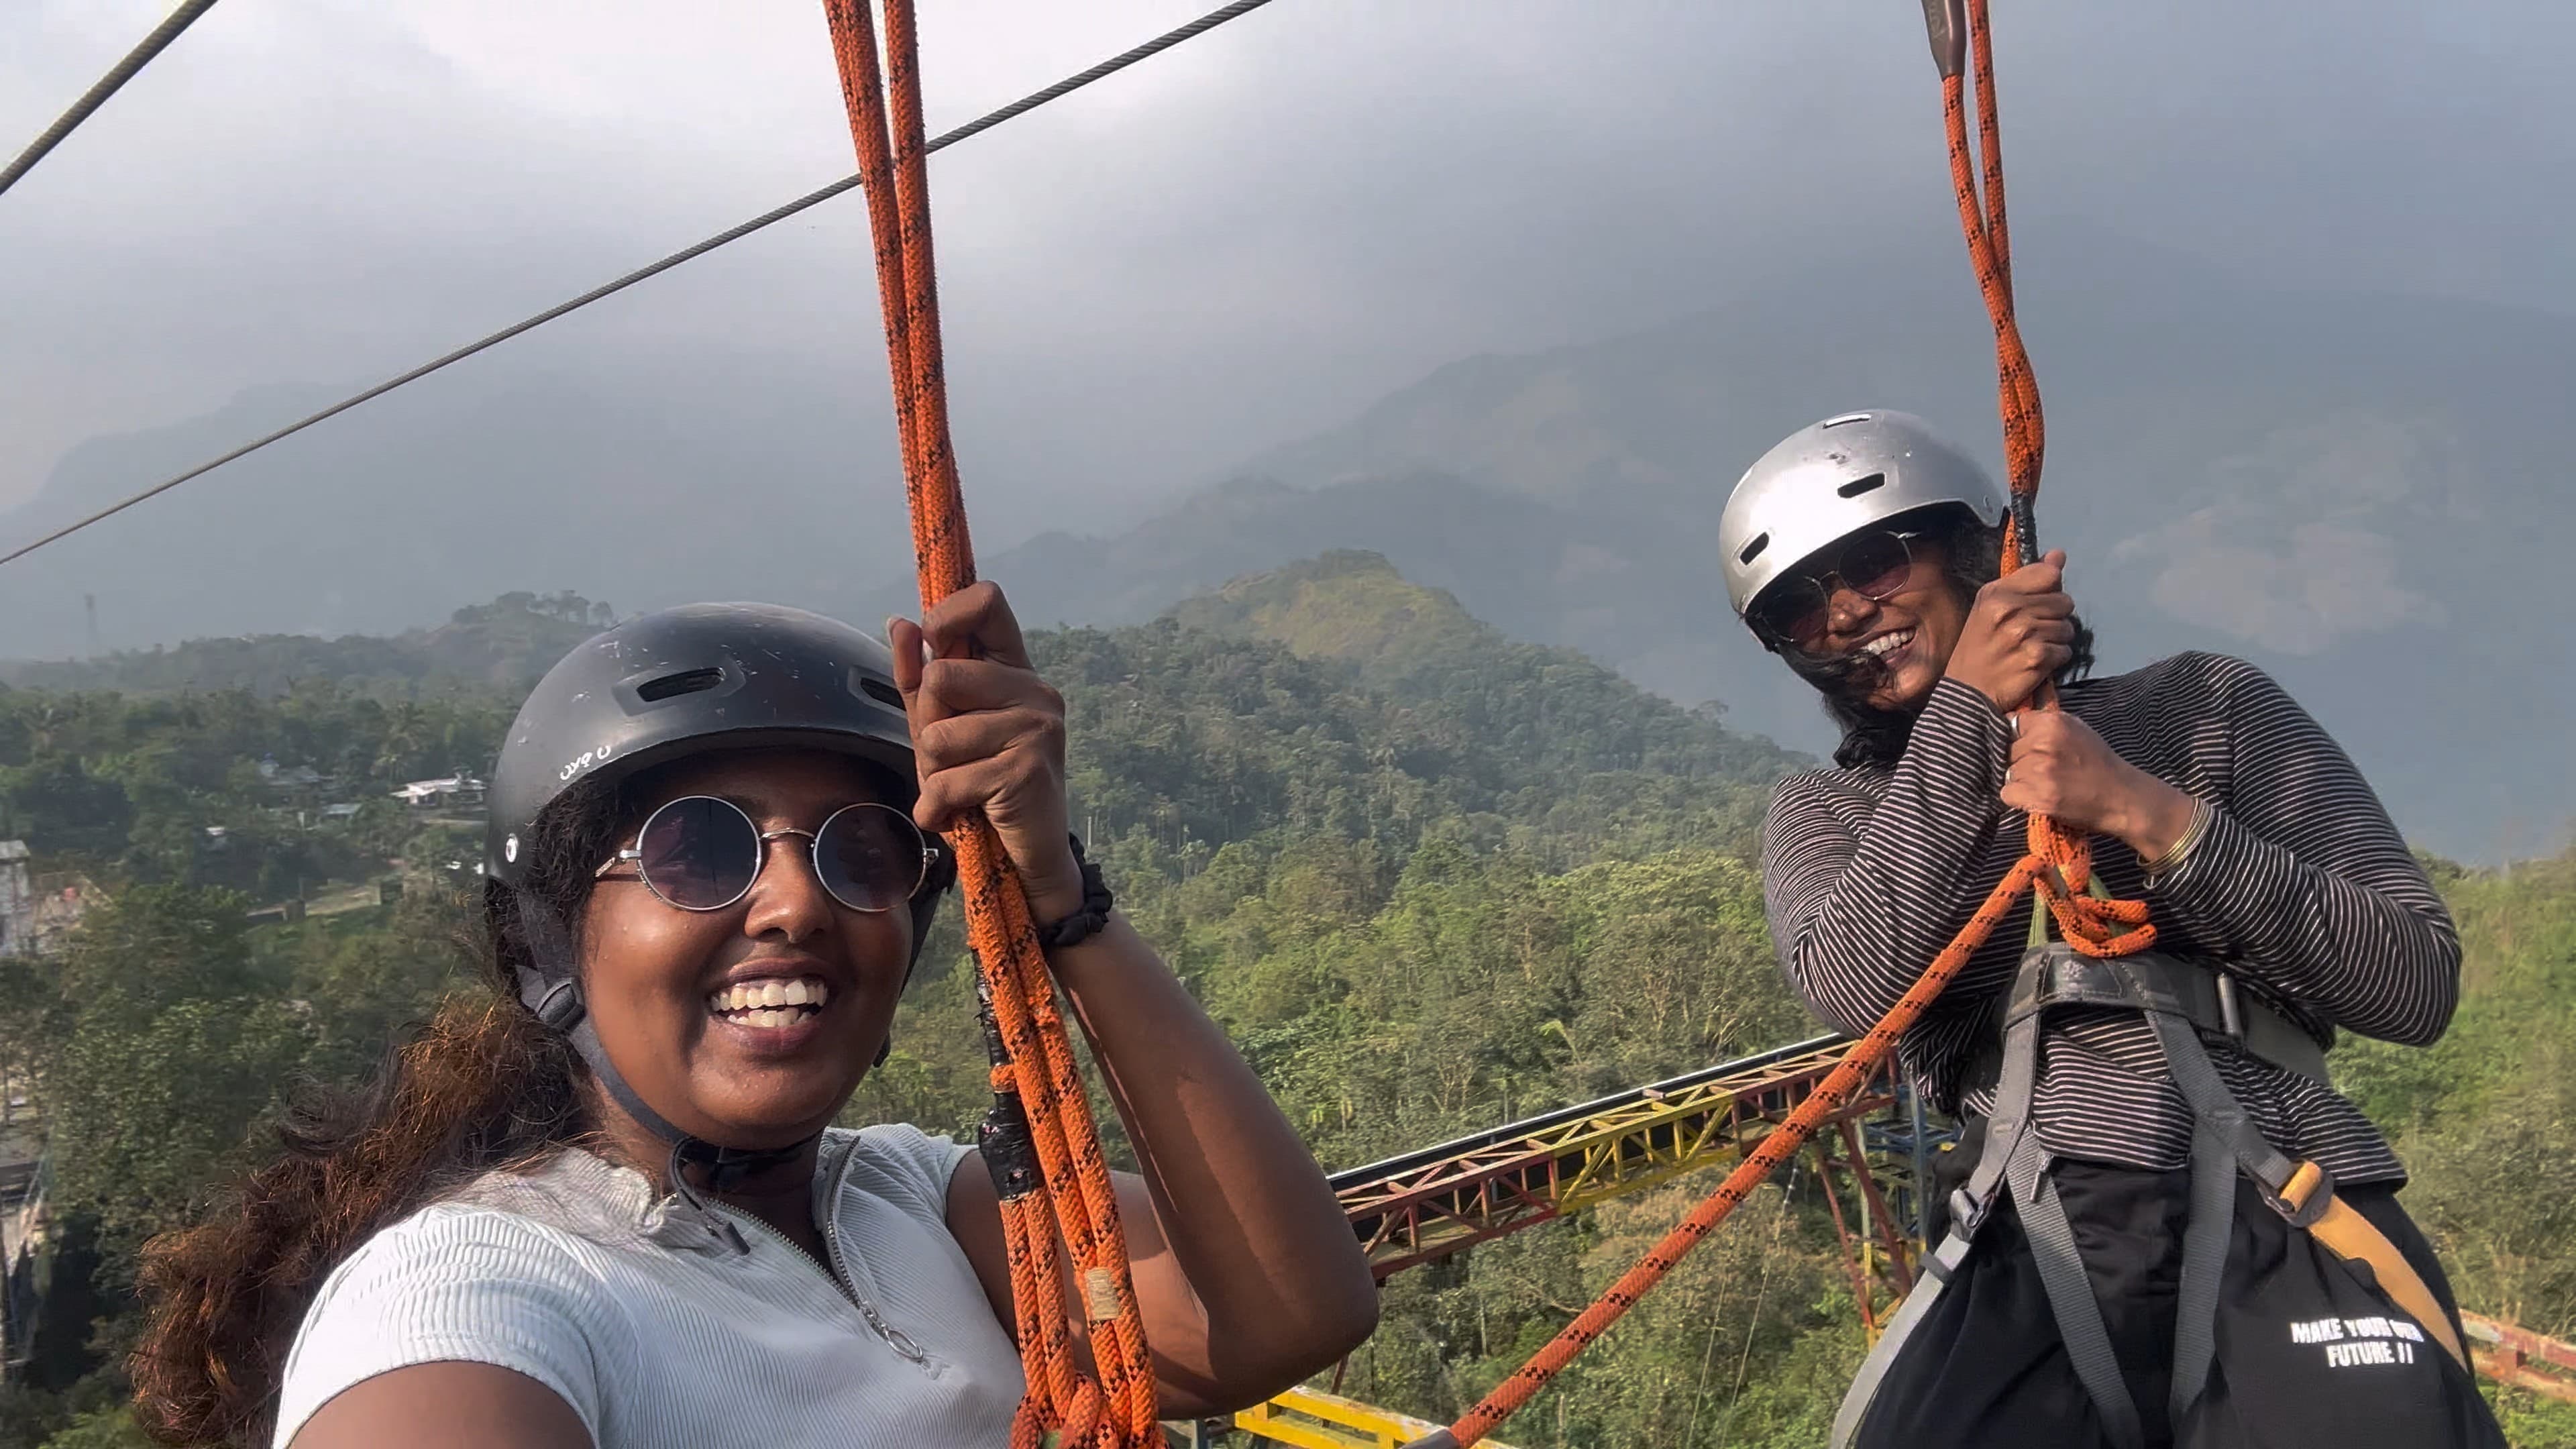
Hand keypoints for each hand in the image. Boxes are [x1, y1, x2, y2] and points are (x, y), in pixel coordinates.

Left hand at [888, 581, 1085, 921]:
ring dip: (933, 775)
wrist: (1026, 859)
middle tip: (952, 760)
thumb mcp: (941, 730)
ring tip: (960, 791)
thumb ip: (918, 680)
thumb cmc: (982, 788)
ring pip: (939, 734)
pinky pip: (948, 779)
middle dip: (927, 726)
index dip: (948, 613)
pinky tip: (958, 818)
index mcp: (1015, 671)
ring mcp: (1037, 727)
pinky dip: (939, 807)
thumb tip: (899, 623)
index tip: (934, 640)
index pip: (988, 601)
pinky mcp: (1027, 769)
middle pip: (941, 675)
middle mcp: (1035, 690)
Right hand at [1944, 550, 2077, 711]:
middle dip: (2053, 617)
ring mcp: (2024, 635)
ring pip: (2067, 628)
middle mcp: (2010, 610)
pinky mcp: (2037, 659)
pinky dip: (2055, 659)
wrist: (1968, 693)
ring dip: (2055, 640)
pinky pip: (2065, 651)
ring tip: (2031, 647)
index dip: (2049, 589)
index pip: (2049, 575)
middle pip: (2064, 601)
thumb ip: (2027, 579)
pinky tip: (2035, 662)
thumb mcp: (1991, 607)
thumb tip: (2059, 555)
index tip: (2037, 602)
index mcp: (1997, 593)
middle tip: (2031, 631)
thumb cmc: (1979, 648)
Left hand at [2002, 711, 2197, 859]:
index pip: (2010, 724)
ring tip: (2043, 784)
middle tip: (2042, 770)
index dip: (2015, 738)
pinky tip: (2037, 797)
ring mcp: (2039, 770)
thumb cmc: (2098, 763)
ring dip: (2019, 780)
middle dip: (2017, 760)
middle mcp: (2043, 743)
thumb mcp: (2075, 729)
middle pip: (2006, 750)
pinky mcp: (2038, 796)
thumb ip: (2044, 724)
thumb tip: (2009, 722)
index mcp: (2052, 722)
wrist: (2121, 797)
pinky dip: (2017, 798)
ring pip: (2005, 773)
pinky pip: (2006, 793)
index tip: (2026, 748)